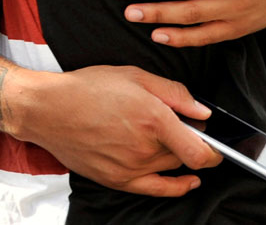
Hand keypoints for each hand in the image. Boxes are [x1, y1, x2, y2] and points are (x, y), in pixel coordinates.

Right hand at [9, 64, 219, 196]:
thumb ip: (174, 93)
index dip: (215, 149)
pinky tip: (187, 182)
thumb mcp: (133, 75)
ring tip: (162, 137)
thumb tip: (203, 112)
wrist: (49, 109)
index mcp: (153, 118)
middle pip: (186, 156)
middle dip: (190, 142)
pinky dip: (176, 187)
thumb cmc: (87, 88)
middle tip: (179, 127)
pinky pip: (157, 190)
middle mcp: (144, 147)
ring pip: (171, 169)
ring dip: (176, 156)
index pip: (200, 150)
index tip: (216, 142)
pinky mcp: (117, 180)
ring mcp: (130, 167)